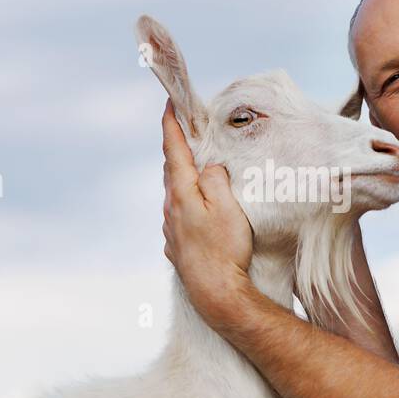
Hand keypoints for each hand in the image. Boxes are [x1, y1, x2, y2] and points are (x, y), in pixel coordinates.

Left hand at [161, 100, 253, 321]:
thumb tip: (208, 167)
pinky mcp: (176, 247)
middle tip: (189, 130)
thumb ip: (215, 178)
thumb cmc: (226, 250)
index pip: (173, 150)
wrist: (217, 295)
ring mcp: (171, 229)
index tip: (171, 103)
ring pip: (175, 194)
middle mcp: (170, 209)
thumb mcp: (228, 206)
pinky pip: (179, 216)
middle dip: (179, 148)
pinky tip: (198, 209)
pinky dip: (187, 203)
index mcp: (181, 193)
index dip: (172, 124)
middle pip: (172, 170)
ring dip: (183, 177)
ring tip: (198, 167)